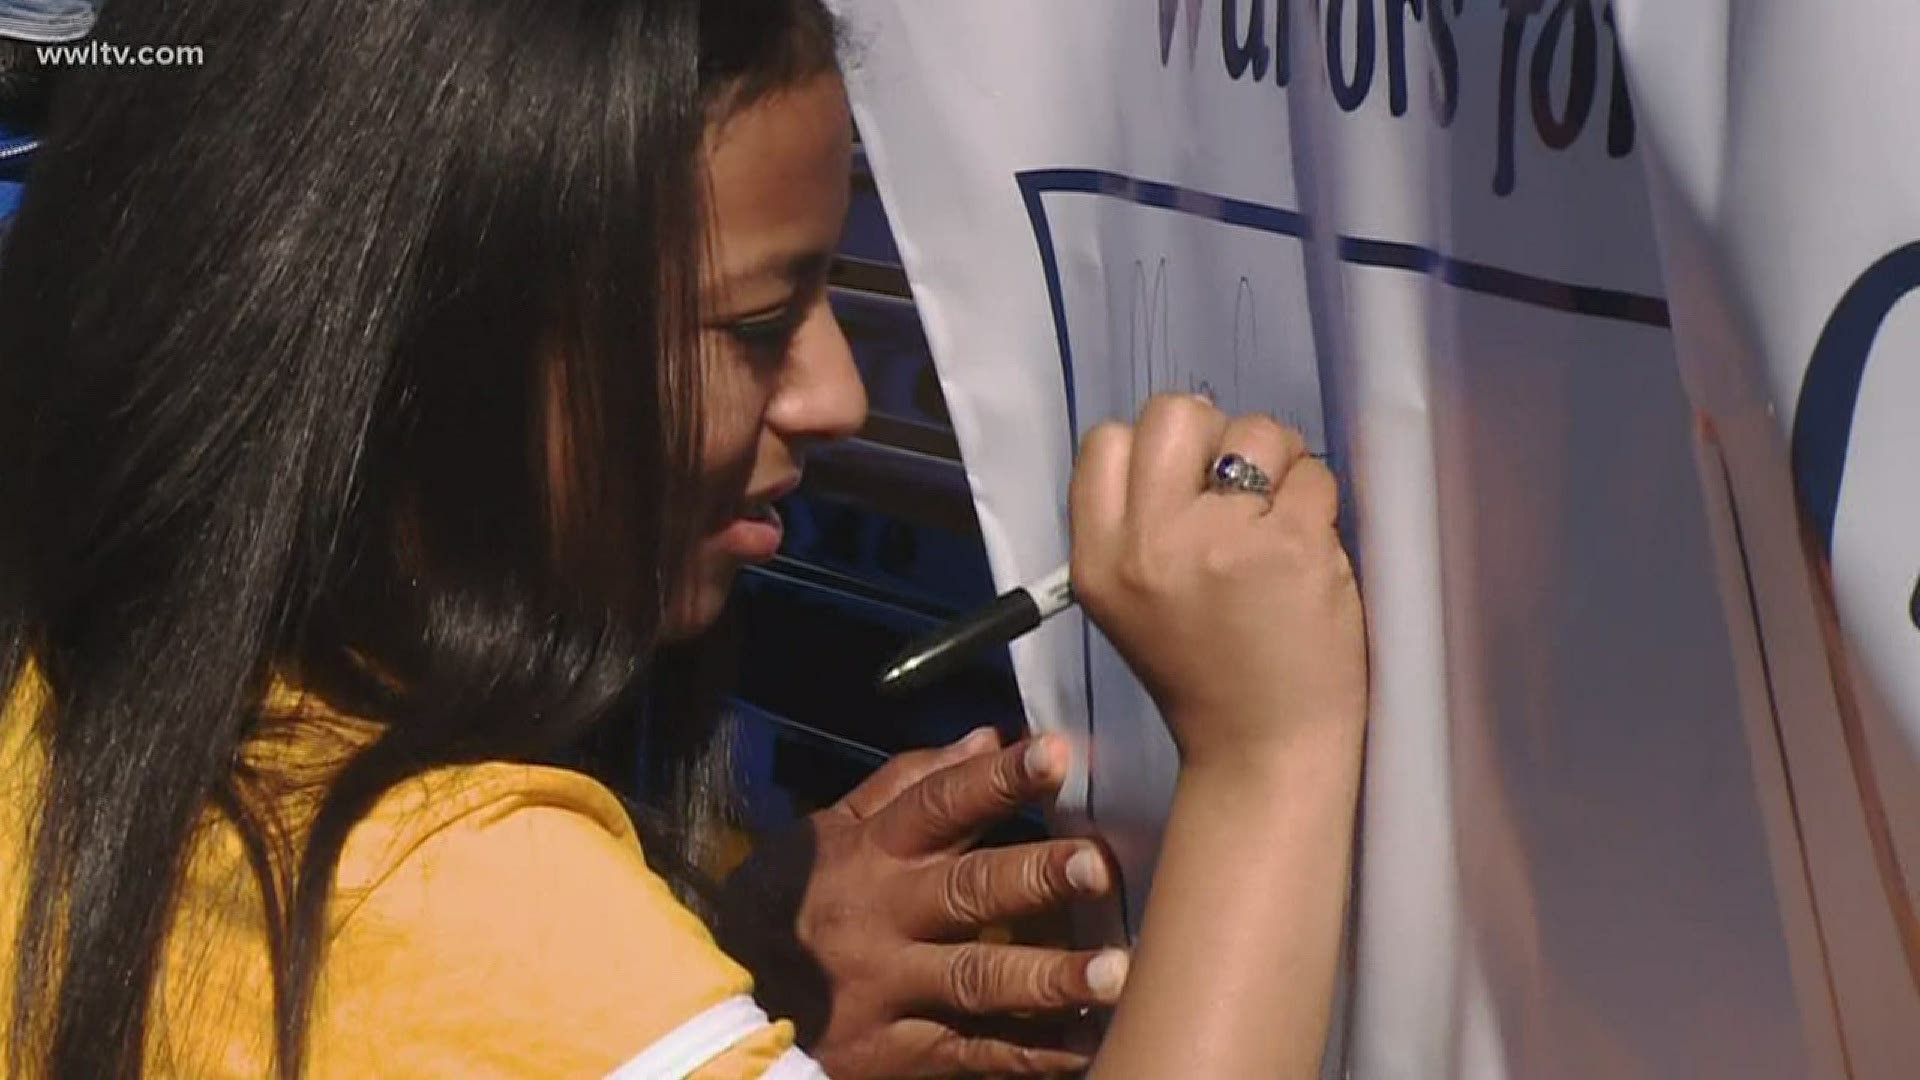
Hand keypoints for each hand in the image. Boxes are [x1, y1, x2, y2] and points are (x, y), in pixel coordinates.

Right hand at [716, 728, 1125, 1077]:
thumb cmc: (789, 905)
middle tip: (1098, 866)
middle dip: (1035, 876)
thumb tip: (985, 736)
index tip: (1053, 752)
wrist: (721, 1010)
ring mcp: (891, 990)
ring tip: (1117, 972)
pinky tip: (1089, 1043)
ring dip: (1049, 976)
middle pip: (968, 890)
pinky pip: (975, 1053)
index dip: (996, 778)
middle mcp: (883, 917)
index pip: (938, 805)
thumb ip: (904, 784)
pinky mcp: (900, 1054)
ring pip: (978, 979)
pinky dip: (1033, 1053)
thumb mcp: (826, 834)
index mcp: (871, 854)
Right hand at [1068, 394, 1365, 772]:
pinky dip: (1318, 499)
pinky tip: (1308, 548)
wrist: (1261, 749)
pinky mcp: (1292, 546)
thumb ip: (1135, 525)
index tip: (1185, 486)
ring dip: (1276, 463)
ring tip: (1277, 523)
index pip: (1105, 442)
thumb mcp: (1126, 602)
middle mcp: (1149, 545)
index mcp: (1098, 561)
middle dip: (1215, 435)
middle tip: (1236, 490)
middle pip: (1174, 413)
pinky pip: (1313, 472)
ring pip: (1254, 431)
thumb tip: (1190, 441)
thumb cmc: (1203, 672)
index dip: (1154, 449)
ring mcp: (1221, 541)